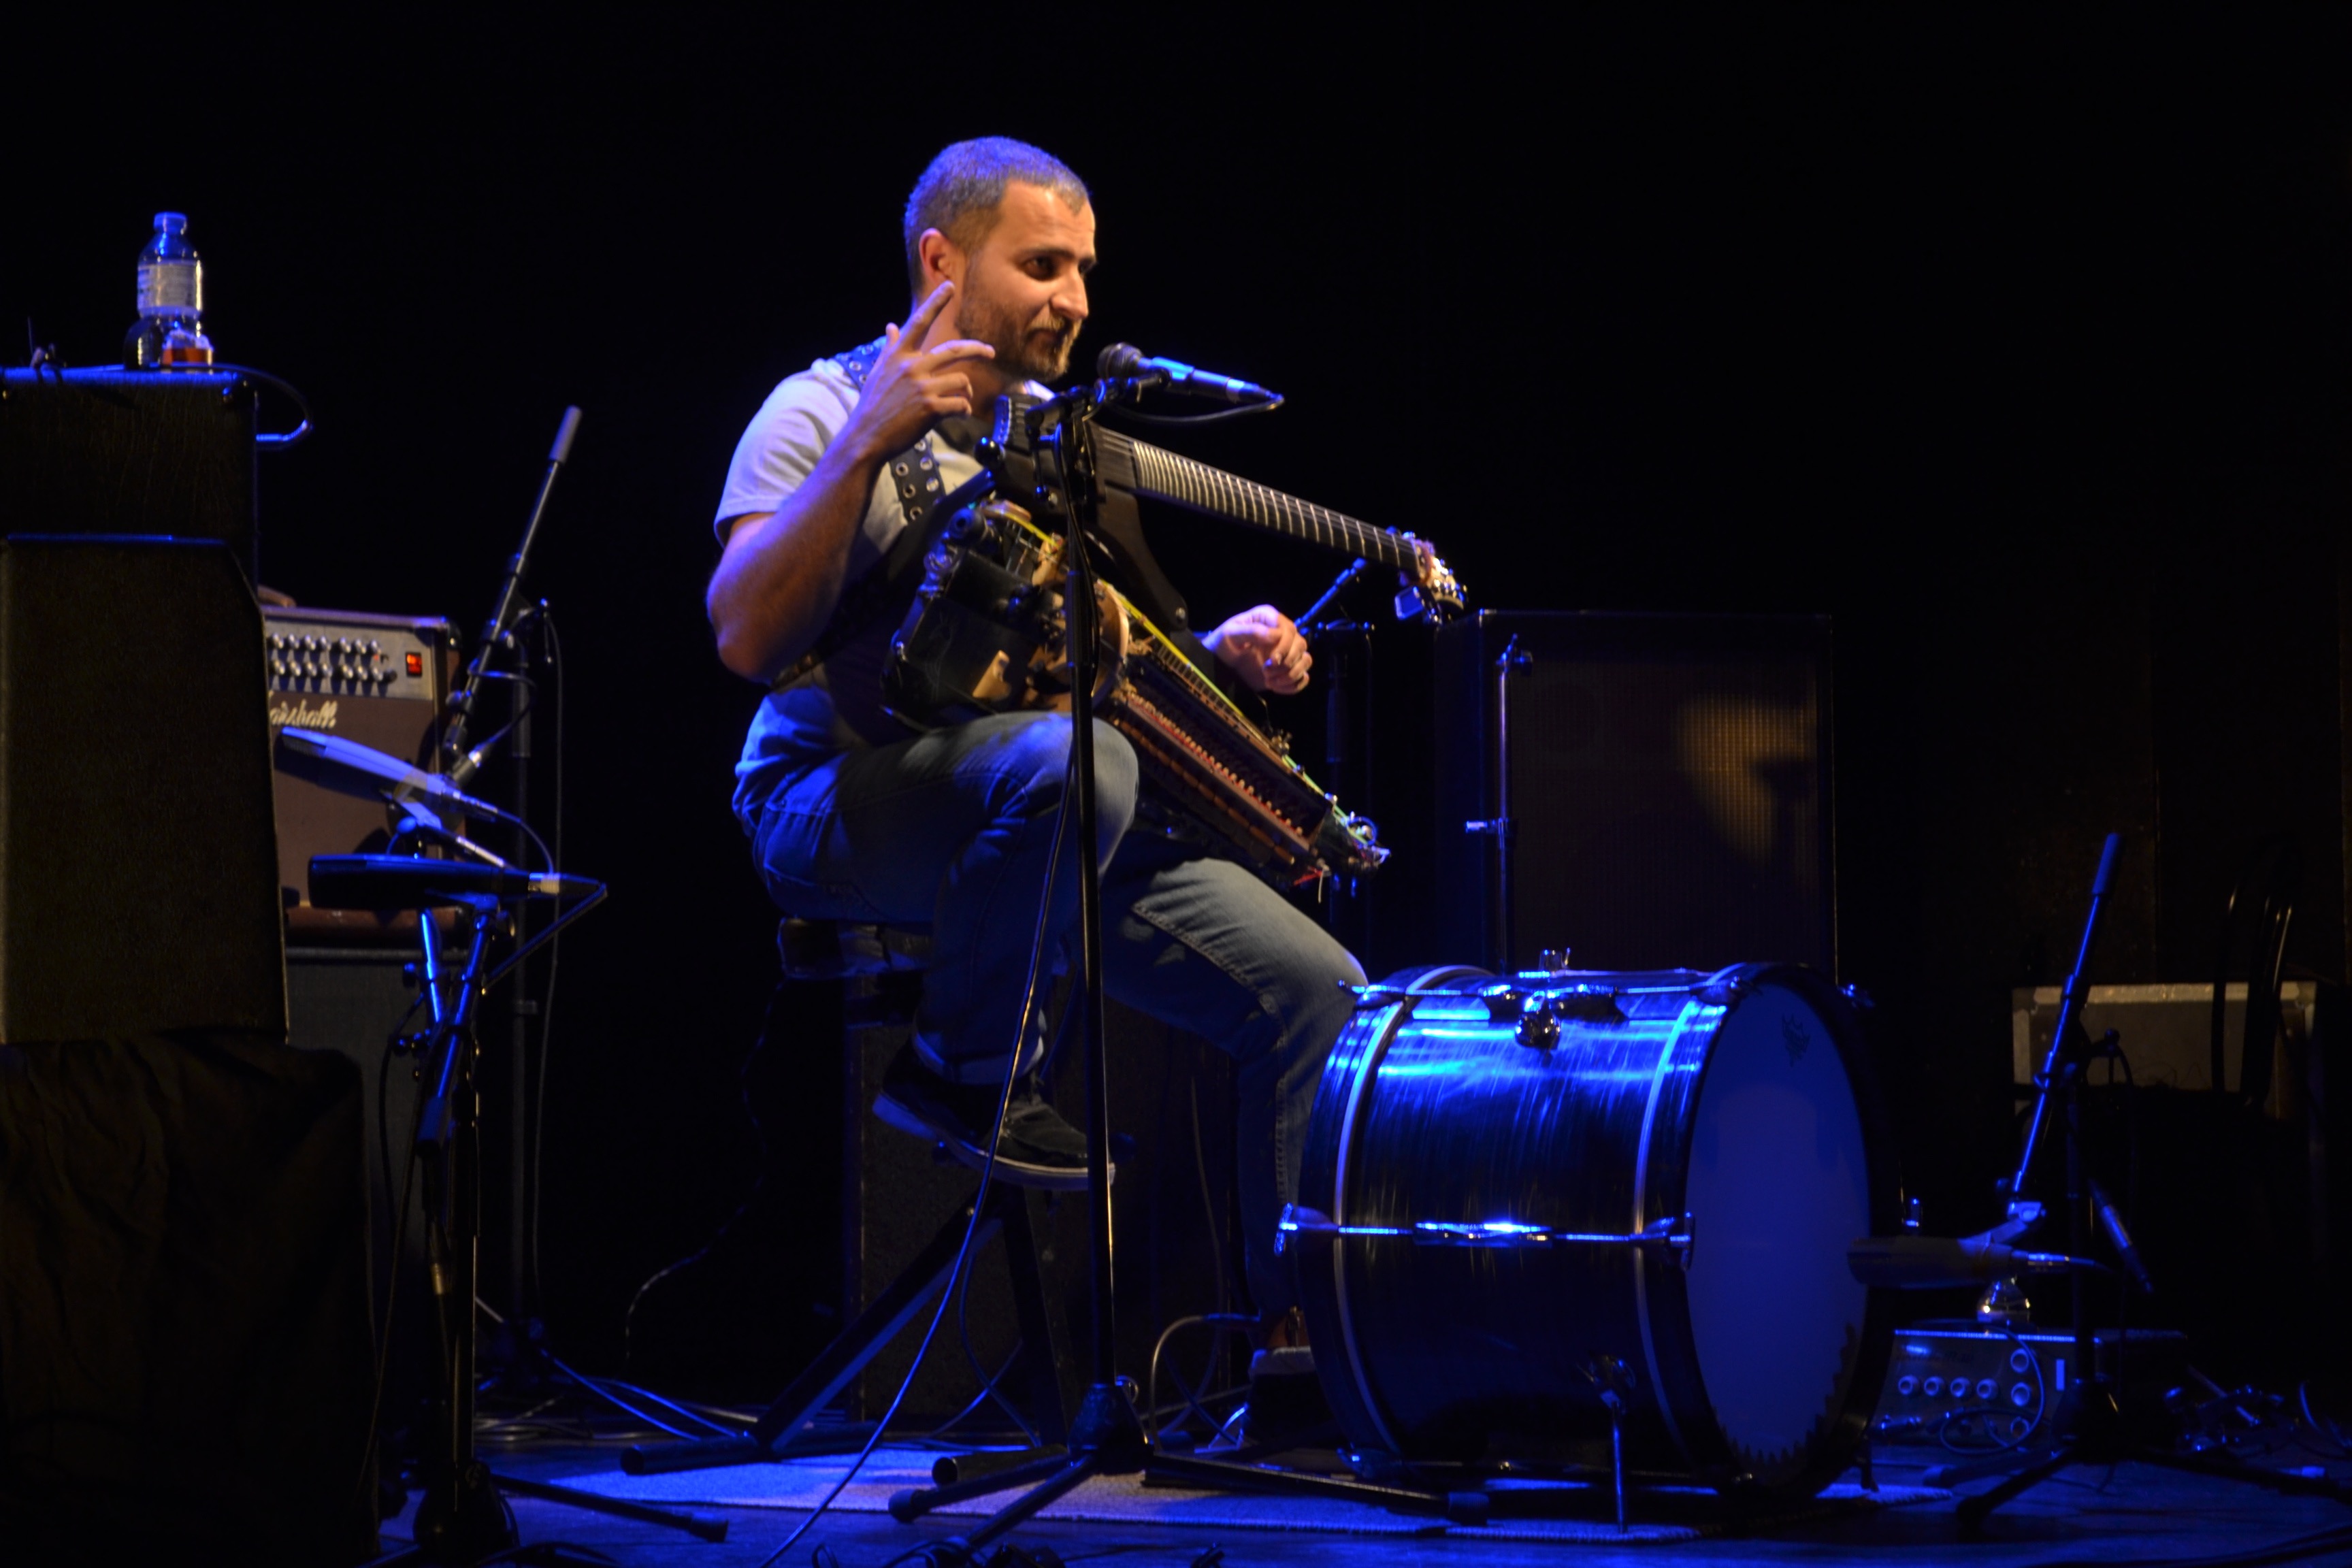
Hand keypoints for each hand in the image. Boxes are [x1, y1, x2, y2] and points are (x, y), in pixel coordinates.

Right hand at [843, 281, 994, 460]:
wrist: (867, 436)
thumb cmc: (873, 405)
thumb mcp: (879, 371)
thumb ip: (890, 347)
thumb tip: (891, 326)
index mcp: (899, 356)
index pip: (919, 322)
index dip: (935, 303)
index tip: (949, 286)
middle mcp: (912, 367)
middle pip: (953, 349)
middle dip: (976, 349)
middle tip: (991, 351)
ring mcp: (922, 387)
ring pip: (961, 380)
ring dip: (966, 391)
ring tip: (960, 400)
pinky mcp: (930, 408)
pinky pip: (960, 404)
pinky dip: (964, 410)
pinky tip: (959, 414)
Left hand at [1203, 605, 1311, 694]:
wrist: (1219, 666)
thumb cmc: (1223, 645)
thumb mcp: (1231, 634)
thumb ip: (1252, 631)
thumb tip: (1276, 635)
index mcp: (1269, 619)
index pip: (1289, 629)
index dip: (1284, 645)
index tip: (1272, 660)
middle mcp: (1282, 633)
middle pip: (1301, 644)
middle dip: (1287, 661)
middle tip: (1266, 671)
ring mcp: (1286, 652)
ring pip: (1306, 660)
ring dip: (1291, 674)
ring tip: (1270, 681)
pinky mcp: (1287, 670)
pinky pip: (1303, 677)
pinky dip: (1293, 685)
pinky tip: (1275, 687)